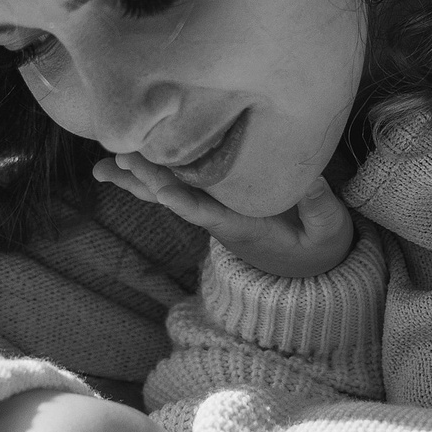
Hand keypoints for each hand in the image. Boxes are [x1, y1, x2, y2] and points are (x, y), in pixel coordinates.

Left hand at [94, 154, 355, 278]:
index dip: (177, 194)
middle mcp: (219, 219)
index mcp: (240, 225)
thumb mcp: (330, 230)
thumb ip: (320, 207)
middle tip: (111, 161)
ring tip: (102, 167)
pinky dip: (153, 174)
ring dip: (136, 179)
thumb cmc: (320, 247)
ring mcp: (215, 211)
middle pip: (173, 198)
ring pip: (169, 192)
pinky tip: (129, 164)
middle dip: (143, 179)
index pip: (203, 209)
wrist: (312, 270)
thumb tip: (312, 179)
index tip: (153, 179)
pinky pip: (179, 186)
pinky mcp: (217, 202)